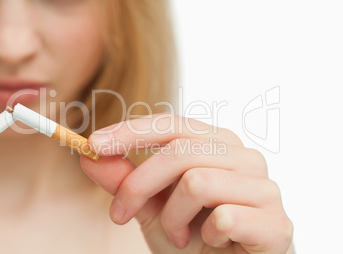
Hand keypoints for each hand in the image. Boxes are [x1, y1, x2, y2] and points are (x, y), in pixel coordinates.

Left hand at [81, 114, 292, 252]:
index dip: (131, 131)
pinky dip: (206, 237)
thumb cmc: (193, 236)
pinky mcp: (277, 221)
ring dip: (173, 218)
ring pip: (197, 182)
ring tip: (178, 235)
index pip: (172, 124)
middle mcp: (243, 156)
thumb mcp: (150, 207)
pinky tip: (214, 243)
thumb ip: (125, 180)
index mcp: (216, 144)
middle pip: (178, 152)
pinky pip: (225, 217)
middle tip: (120, 214)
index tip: (94, 144)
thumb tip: (89, 156)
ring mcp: (264, 187)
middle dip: (139, 186)